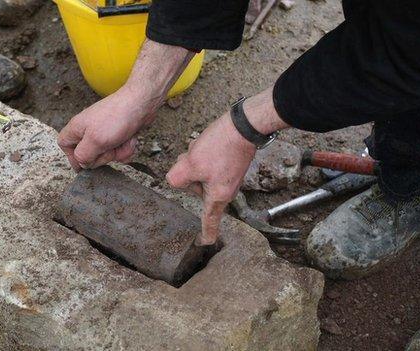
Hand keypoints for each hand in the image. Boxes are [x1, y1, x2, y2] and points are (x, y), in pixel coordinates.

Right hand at [57, 86, 154, 170]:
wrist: (141, 104)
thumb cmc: (116, 118)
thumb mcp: (95, 140)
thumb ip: (83, 155)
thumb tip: (81, 163)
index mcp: (77, 128)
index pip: (64, 144)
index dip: (71, 157)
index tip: (83, 164)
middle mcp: (89, 130)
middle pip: (88, 154)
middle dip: (102, 156)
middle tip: (108, 148)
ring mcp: (105, 132)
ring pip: (107, 154)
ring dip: (117, 152)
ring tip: (122, 141)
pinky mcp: (118, 134)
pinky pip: (119, 150)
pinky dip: (126, 148)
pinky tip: (130, 140)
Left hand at [166, 115, 255, 244]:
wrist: (244, 125)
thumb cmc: (221, 146)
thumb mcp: (190, 164)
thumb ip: (177, 179)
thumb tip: (176, 181)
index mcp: (217, 195)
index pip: (210, 220)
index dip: (206, 233)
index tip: (203, 242)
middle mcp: (225, 190)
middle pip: (195, 189)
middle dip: (190, 174)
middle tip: (197, 159)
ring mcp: (228, 177)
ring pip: (198, 173)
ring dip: (195, 161)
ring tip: (205, 150)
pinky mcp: (227, 165)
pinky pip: (206, 164)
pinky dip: (203, 155)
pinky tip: (209, 146)